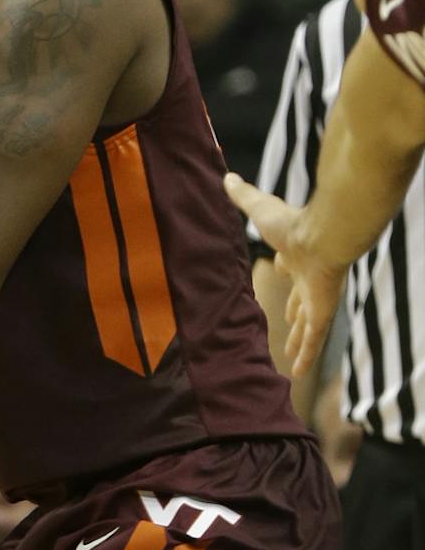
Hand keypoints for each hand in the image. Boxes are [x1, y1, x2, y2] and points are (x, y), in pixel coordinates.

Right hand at [224, 174, 340, 379]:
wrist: (323, 238)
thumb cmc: (292, 223)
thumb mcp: (259, 209)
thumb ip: (244, 195)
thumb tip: (227, 176)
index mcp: (296, 256)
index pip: (291, 267)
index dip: (285, 270)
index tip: (280, 272)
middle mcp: (309, 280)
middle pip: (301, 300)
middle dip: (295, 311)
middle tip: (287, 323)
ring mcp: (317, 299)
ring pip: (307, 325)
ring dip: (299, 340)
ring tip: (291, 355)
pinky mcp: (322, 314)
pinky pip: (314, 340)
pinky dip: (307, 356)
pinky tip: (300, 373)